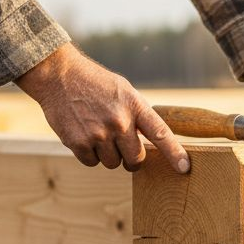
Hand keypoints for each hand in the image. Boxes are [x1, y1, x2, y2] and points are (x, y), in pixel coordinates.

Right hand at [16, 45, 189, 172]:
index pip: (161, 134)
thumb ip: (138, 116)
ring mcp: (98, 134)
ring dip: (108, 154)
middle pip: (136, 159)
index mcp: (134, 105)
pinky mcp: (78, 143)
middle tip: (122, 145)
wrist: (59, 76)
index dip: (175, 153)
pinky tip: (84, 135)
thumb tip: (152, 146)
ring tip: (98, 132)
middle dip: (132, 157)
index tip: (185, 168)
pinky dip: (90, 155)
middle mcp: (119, 121)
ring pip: (113, 163)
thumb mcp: (124, 91)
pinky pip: (92, 163)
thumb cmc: (96, 85)